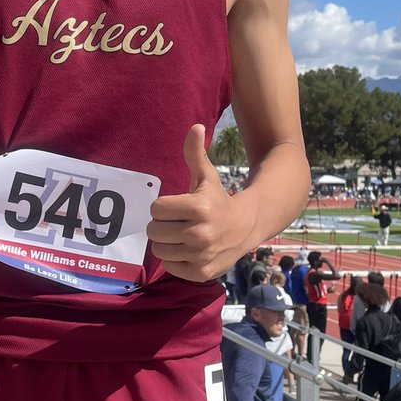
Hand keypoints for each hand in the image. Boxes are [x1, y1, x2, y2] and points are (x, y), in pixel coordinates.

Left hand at [148, 124, 240, 280]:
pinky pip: (169, 266)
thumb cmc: (218, 200)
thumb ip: (195, 153)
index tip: (177, 207)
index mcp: (199, 207)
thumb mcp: (207, 177)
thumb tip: (195, 126)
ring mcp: (201, 255)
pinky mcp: (200, 273)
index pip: (156, 209)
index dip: (163, 207)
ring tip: (182, 236)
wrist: (246, 228)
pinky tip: (189, 250)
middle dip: (163, 225)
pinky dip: (175, 259)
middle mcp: (200, 233)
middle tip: (178, 222)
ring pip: (160, 250)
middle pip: (154, 230)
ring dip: (167, 243)